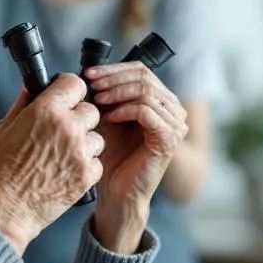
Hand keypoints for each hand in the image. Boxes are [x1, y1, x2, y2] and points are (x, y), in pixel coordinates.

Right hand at [0, 74, 103, 254]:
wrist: (4, 209)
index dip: (69, 90)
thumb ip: (23, 105)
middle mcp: (67, 128)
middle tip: (62, 132)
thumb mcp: (4, 130)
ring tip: (63, 155)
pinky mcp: (87, 176)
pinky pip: (97, 162)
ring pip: (97, 137)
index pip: (75, 83)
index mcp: (45, 111)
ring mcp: (80, 153)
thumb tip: (32, 89)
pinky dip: (86, 166)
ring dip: (84, 143)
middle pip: (91, 110)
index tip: (66, 98)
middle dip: (78, 119)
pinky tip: (66, 171)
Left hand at [84, 62, 188, 251]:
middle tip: (90, 84)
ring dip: (117, 93)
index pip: (141, 71)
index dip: (113, 69)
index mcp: (161, 101)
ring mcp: (175, 124)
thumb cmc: (111, 158)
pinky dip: (124, 110)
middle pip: (144, 77)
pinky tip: (108, 117)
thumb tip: (90, 72)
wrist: (117, 193)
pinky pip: (146, 112)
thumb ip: (106, 96)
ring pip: (146, 92)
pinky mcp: (169, 138)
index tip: (88, 73)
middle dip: (113, 78)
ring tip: (96, 101)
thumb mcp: (107, 118)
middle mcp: (173, 110)